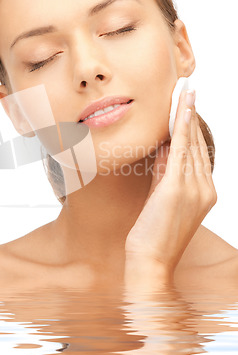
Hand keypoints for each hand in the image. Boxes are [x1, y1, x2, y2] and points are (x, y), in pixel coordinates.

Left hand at [125, 89, 216, 281]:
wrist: (150, 262)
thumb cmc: (153, 234)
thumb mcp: (161, 196)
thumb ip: (165, 170)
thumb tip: (165, 145)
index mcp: (204, 192)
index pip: (198, 153)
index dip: (192, 128)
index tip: (188, 107)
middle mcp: (205, 189)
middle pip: (197, 145)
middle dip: (190, 116)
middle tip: (187, 92)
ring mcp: (195, 189)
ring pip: (191, 144)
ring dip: (186, 116)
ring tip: (184, 93)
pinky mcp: (178, 188)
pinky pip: (181, 150)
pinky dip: (181, 128)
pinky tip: (181, 110)